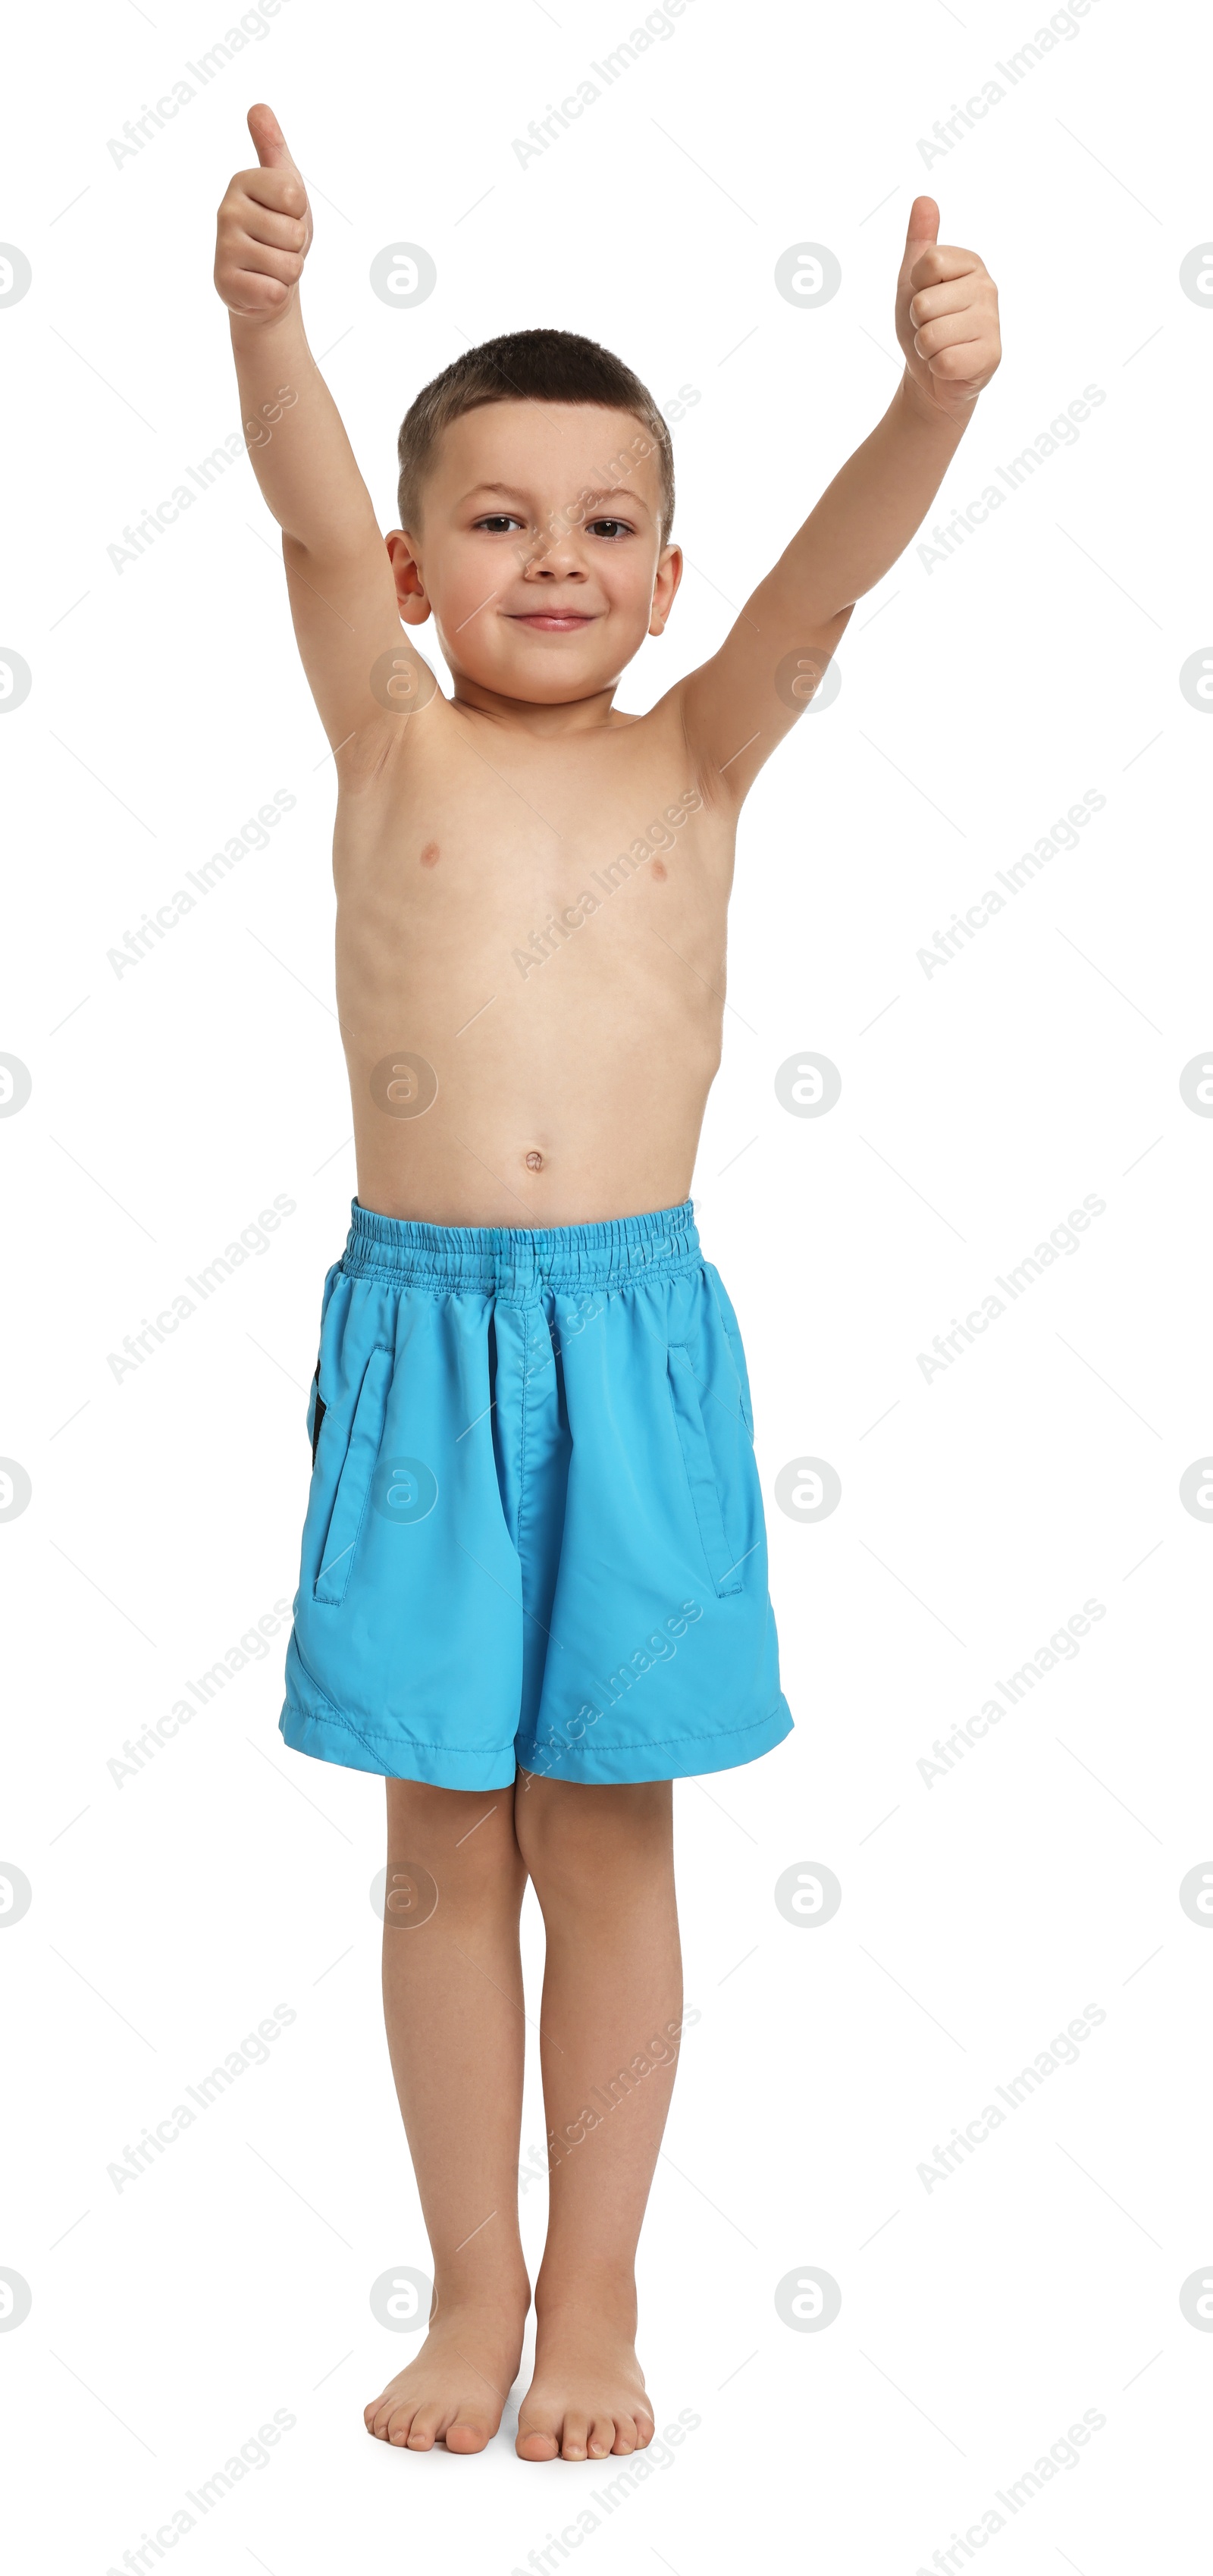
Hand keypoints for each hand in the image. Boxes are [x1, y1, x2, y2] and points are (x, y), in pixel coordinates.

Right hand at [214, 103, 312, 322]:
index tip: (285, 216)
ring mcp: (223, 248)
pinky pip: (274, 292)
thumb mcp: (284, 185)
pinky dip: (276, 295)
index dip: (299, 212)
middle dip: (296, 247)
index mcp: (242, 182)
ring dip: (288, 272)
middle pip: (294, 233)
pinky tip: (261, 286)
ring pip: (288, 265)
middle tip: (278, 247)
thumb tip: (258, 107)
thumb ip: (273, 147)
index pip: (294, 196)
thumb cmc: (278, 231)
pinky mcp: (225, 283)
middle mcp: (226, 210)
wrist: (266, 282)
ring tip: (270, 266)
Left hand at [895, 196, 1000, 422]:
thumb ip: (920, 241)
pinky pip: (944, 361)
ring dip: (925, 348)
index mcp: (971, 263)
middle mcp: (987, 288)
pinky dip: (937, 368)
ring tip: (941, 346)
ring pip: (930, 335)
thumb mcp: (914, 280)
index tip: (926, 296)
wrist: (933, 373)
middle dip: (918, 322)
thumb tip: (924, 200)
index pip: (929, 262)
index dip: (916, 287)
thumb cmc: (925, 323)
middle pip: (924, 303)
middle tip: (932, 327)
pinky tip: (950, 365)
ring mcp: (992, 322)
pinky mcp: (991, 356)